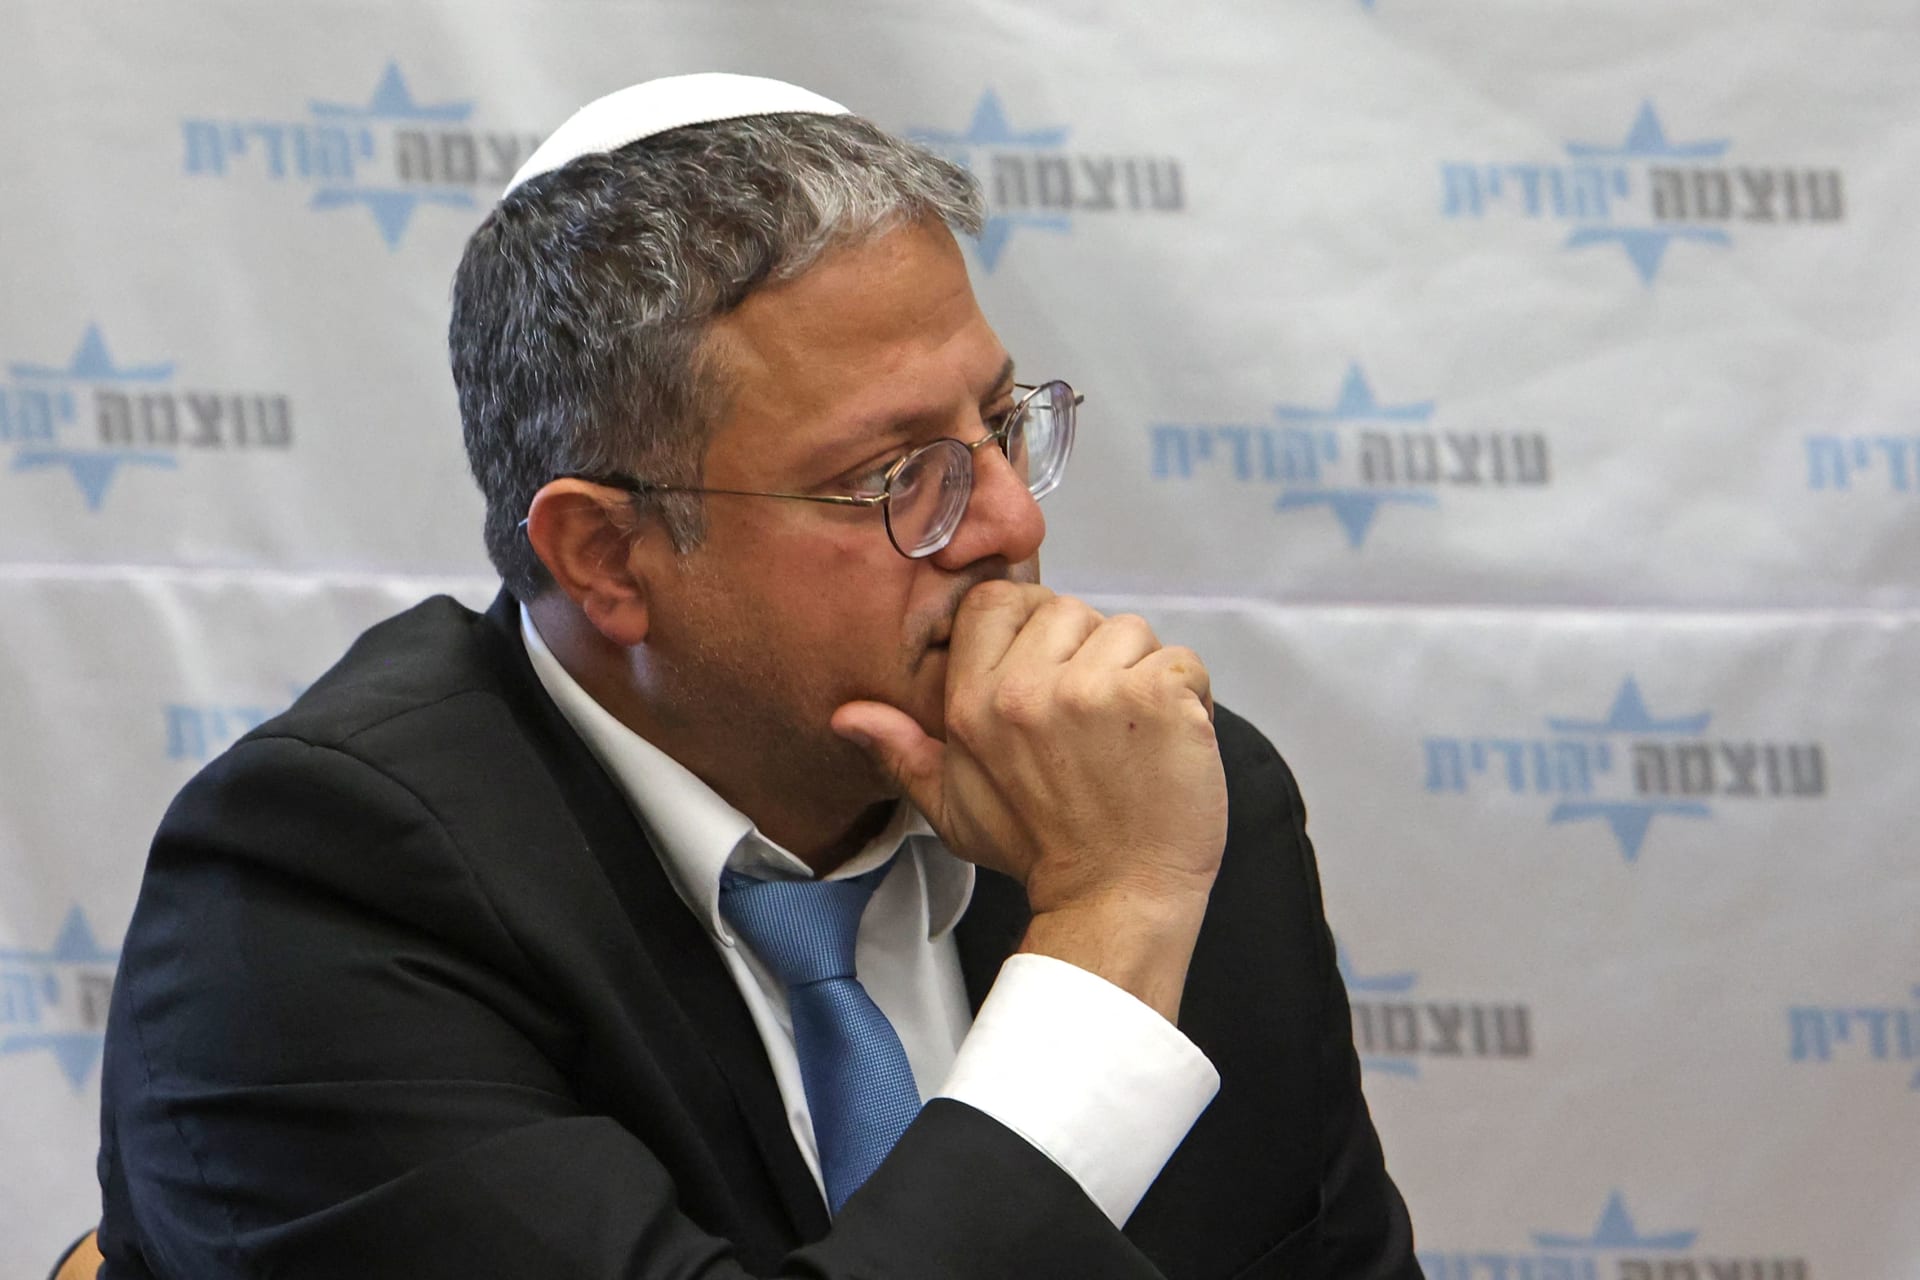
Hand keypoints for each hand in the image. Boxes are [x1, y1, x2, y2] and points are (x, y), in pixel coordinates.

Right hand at [832, 583, 1228, 1015]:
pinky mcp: (1158, 700)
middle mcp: (1029, 690)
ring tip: (1132, 736)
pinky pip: (1182, 661)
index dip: (1031, 620)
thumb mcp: (953, 806)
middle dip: (1091, 654)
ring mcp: (1096, 691)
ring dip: (1141, 675)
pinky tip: (1168, 742)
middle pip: (1070, 610)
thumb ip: (903, 752)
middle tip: (1096, 722)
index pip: (997, 600)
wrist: (1115, 900)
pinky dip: (1189, 696)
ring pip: (1130, 632)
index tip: (1052, 664)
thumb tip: (850, 717)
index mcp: (975, 703)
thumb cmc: (1041, 851)